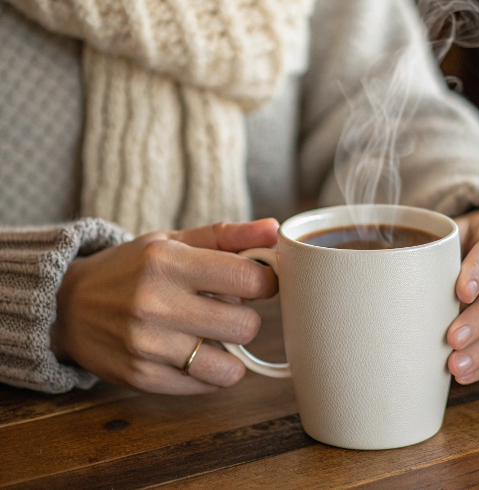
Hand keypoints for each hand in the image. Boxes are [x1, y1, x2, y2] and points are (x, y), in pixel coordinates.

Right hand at [51, 220, 279, 393]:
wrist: (65, 306)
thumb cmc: (131, 269)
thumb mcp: (173, 241)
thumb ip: (228, 236)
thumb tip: (275, 230)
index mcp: (169, 263)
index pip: (250, 279)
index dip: (267, 282)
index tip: (259, 283)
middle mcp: (156, 305)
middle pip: (246, 326)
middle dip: (246, 318)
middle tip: (226, 310)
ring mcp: (148, 346)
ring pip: (230, 367)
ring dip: (230, 352)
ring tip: (210, 334)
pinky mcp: (142, 377)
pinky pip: (206, 386)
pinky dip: (210, 372)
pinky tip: (192, 352)